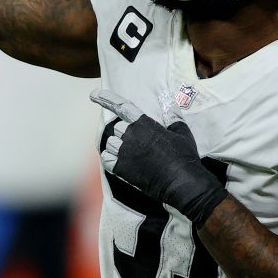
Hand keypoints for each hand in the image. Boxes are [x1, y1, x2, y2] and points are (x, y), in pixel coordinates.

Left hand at [91, 89, 227, 228]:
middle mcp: (131, 135)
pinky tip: (124, 164)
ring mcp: (124, 152)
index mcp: (144, 123)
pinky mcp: (121, 168)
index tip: (93, 95)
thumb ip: (172, 115)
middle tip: (142, 147)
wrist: (181, 182)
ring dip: (118, 147)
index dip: (106, 98)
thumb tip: (169, 101)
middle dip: (126, 135)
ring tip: (136, 157)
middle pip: (117, 128)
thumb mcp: (182, 132)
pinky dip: (112, 160)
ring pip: (110, 143)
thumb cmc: (184, 156)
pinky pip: (106, 159)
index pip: (121, 106)